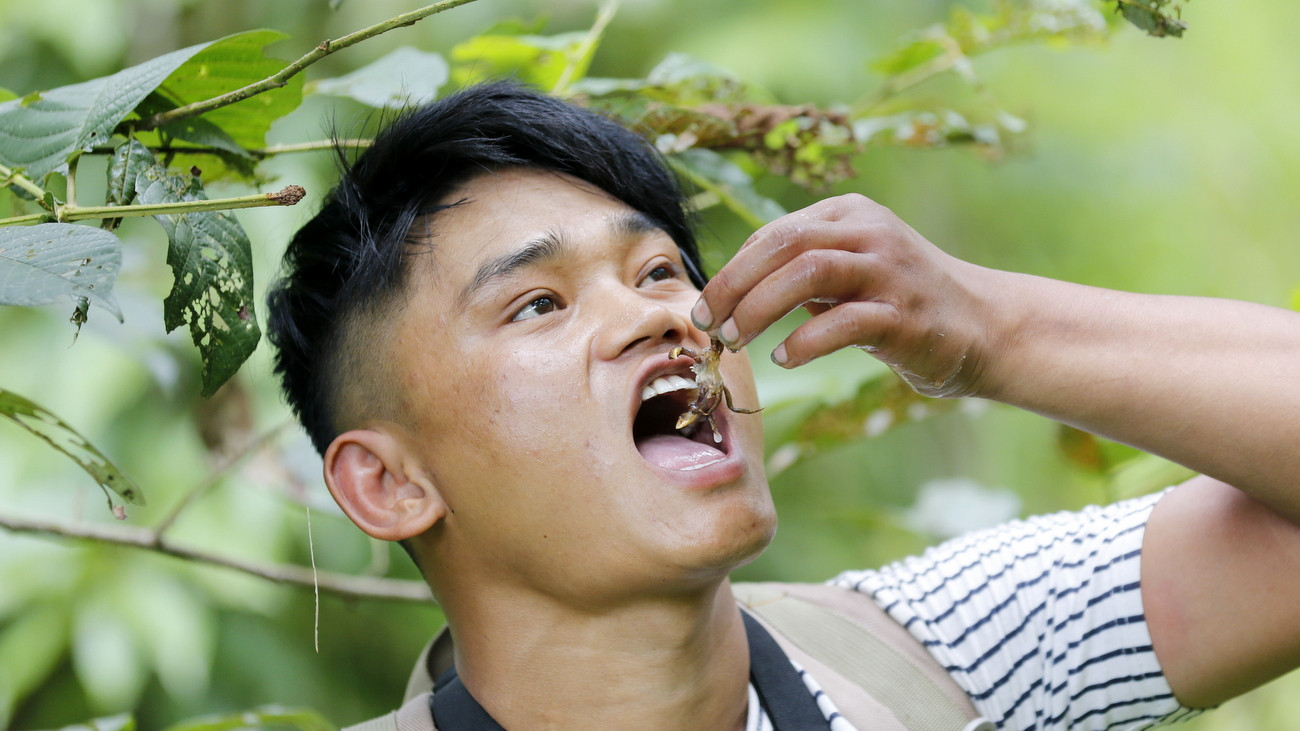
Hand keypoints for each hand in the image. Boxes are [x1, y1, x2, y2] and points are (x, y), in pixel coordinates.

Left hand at [692, 194, 997, 397]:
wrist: (986, 327)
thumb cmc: (903, 303)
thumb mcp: (850, 273)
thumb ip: (801, 273)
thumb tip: (731, 295)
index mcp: (850, 214)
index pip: (774, 233)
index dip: (733, 269)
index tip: (707, 305)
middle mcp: (869, 232)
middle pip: (783, 244)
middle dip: (733, 284)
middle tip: (707, 322)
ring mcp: (890, 270)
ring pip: (807, 272)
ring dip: (758, 307)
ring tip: (734, 338)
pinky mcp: (904, 313)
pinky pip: (843, 322)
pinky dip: (804, 341)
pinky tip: (784, 359)